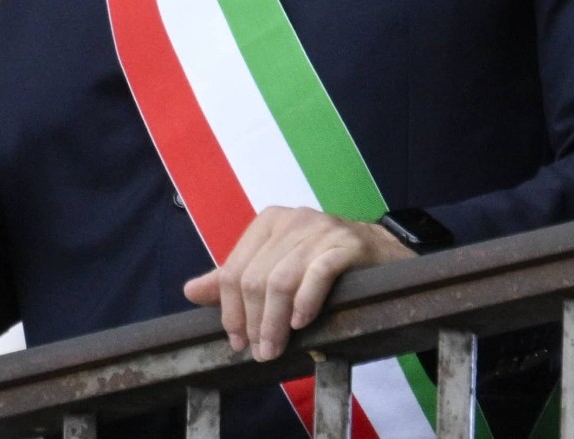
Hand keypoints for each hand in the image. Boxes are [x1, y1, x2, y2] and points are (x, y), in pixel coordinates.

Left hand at [183, 207, 415, 361]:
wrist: (382, 254)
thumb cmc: (324, 264)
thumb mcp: (277, 268)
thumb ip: (236, 279)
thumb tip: (191, 291)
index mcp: (268, 223)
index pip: (233, 270)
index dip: (229, 310)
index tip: (237, 341)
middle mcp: (291, 220)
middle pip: (254, 278)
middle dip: (253, 322)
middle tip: (259, 352)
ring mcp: (320, 229)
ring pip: (281, 280)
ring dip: (275, 322)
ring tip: (275, 349)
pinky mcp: (347, 244)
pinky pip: (318, 273)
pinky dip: (306, 301)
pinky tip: (302, 323)